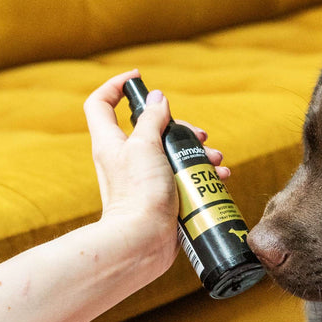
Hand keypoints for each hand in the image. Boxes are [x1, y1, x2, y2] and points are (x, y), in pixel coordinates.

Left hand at [83, 69, 228, 272]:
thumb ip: (152, 119)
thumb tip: (157, 98)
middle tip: (198, 135)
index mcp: (111, 143)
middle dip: (178, 127)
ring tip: (216, 161)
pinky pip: (182, 179)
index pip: (101, 104)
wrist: (142, 242)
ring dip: (197, 153)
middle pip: (150, 129)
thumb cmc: (139, 194)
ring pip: (171, 155)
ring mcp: (143, 181)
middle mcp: (125, 159)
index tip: (139, 79)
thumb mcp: (145, 146)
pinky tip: (219, 178)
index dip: (115, 86)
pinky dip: (201, 176)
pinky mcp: (161, 199)